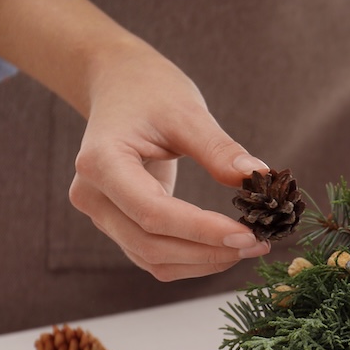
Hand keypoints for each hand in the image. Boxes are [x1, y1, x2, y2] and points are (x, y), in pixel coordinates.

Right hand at [69, 41, 270, 279]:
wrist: (119, 87)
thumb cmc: (151, 92)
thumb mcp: (187, 112)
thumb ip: (219, 148)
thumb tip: (258, 176)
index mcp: (101, 162)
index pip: (153, 212)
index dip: (202, 231)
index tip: (248, 234)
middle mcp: (91, 195)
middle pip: (150, 244)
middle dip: (208, 252)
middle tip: (259, 243)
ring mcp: (101, 214)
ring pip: (152, 259)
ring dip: (203, 262)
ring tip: (250, 247)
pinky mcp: (118, 224)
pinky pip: (154, 255)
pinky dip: (192, 259)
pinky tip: (227, 248)